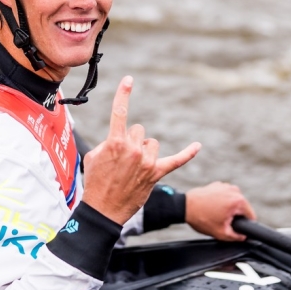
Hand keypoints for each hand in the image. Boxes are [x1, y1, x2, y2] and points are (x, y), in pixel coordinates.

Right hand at [82, 76, 200, 224]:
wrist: (103, 210)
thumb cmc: (95, 183)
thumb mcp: (93, 157)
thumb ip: (108, 143)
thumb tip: (119, 142)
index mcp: (115, 142)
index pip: (120, 112)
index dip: (124, 93)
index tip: (129, 79)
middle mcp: (134, 149)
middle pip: (139, 131)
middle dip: (131, 141)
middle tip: (122, 160)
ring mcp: (147, 162)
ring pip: (152, 143)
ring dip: (145, 151)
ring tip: (134, 168)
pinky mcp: (156, 174)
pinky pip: (176, 160)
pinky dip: (187, 153)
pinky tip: (197, 146)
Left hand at [186, 181, 255, 240]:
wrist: (184, 207)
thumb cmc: (201, 218)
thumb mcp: (221, 233)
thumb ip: (236, 237)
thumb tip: (243, 236)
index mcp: (238, 201)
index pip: (251, 215)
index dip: (246, 225)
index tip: (236, 228)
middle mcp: (234, 190)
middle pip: (242, 208)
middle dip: (235, 216)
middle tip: (222, 222)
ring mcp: (226, 186)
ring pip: (234, 202)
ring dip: (228, 209)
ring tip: (215, 215)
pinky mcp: (218, 185)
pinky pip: (225, 196)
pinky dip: (221, 202)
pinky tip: (211, 208)